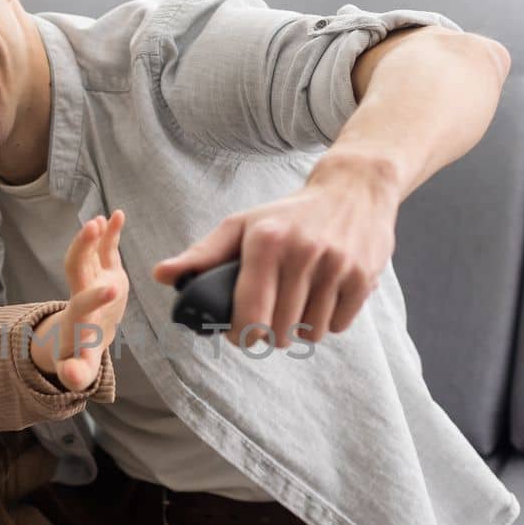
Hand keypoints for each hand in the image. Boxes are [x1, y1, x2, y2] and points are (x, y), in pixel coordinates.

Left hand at [41, 210, 127, 389]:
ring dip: (95, 236)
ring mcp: (93, 280)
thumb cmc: (79, 357)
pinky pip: (106, 250)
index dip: (95, 297)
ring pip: (89, 253)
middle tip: (91, 228)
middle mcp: (84, 293)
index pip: (84, 304)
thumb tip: (70, 377)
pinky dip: (111, 233)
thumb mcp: (78, 371)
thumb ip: (75, 375)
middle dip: (83, 248)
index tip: (110, 290)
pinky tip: (118, 214)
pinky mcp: (105, 273)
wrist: (80, 340)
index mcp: (81, 317)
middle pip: (78, 268)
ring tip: (102, 219)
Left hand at [152, 166, 397, 348]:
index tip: (240, 331)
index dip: (241, 335)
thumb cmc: (288, 215)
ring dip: (300, 330)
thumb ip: (202, 255)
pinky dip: (328, 323)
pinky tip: (323, 299)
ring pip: (310, 334)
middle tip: (270, 317)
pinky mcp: (363, 277)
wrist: (354, 189)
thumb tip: (160, 275)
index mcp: (266, 242)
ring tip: (297, 306)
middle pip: (279, 332)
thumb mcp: (242, 226)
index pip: (249, 316)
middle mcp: (303, 253)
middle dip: (271, 333)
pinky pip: (338, 327)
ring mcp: (336, 266)